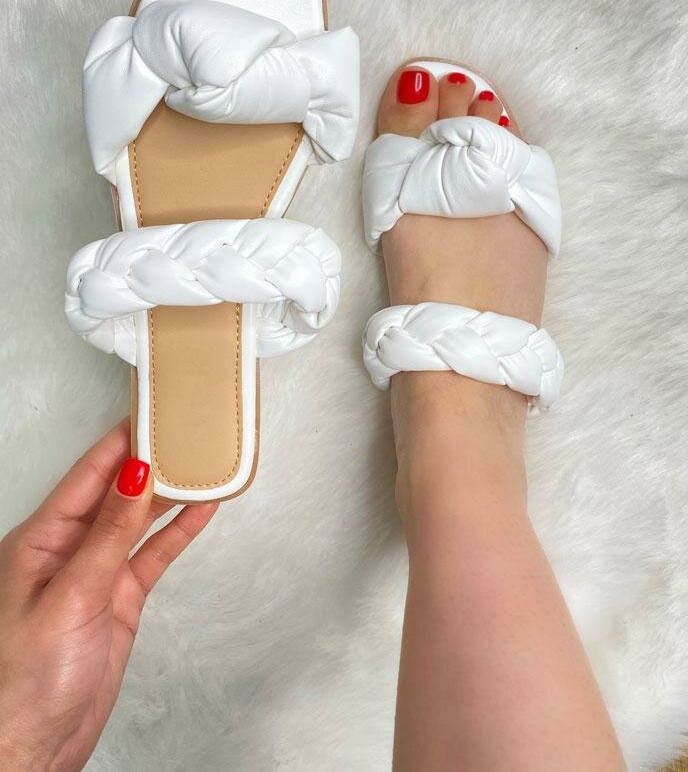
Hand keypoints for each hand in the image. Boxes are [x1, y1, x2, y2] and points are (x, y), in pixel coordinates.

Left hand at [0, 422, 217, 770]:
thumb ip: (108, 535)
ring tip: (204, 462)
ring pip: (140, 518)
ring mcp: (95, 573)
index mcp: (39, 539)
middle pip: (117, 490)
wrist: (33, 750)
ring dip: (171, 492)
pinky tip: (201, 510)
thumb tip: (135, 476)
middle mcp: (67, 549)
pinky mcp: (118, 598)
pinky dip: (179, 531)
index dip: (121, 440)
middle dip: (151, 458)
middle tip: (187, 429)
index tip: (152, 411)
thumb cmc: (21, 684)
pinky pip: (154, 554)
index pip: (88, 474)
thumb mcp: (69, 597)